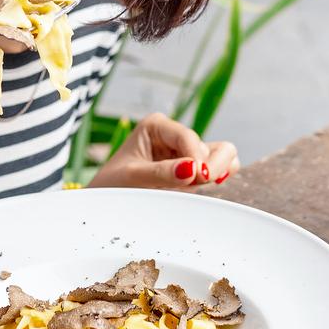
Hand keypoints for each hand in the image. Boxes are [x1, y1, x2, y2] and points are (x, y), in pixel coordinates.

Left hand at [86, 112, 239, 189]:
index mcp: (157, 126)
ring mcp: (187, 154)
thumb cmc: (112, 185)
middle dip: (212, 165)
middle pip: (215, 146)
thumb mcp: (132, 177)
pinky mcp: (193, 171)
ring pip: (223, 156)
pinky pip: (221, 170)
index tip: (196, 178)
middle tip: (201, 183)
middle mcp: (175, 136)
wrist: (104, 202)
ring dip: (216, 172)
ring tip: (196, 188)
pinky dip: (218, 179)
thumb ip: (162, 173)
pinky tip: (203, 188)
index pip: (188, 137)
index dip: (197, 158)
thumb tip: (194, 170)